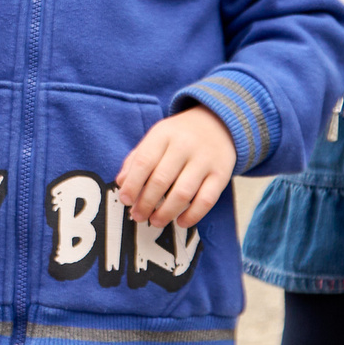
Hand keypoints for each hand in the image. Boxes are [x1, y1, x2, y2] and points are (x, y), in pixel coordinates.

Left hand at [115, 107, 237, 229]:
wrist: (218, 123)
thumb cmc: (180, 136)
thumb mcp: (156, 138)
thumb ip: (137, 158)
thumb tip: (121, 183)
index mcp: (164, 134)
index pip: (144, 161)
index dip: (132, 184)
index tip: (125, 200)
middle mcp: (185, 145)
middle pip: (161, 180)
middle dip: (146, 203)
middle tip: (138, 215)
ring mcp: (205, 160)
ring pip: (183, 193)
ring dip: (166, 212)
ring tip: (155, 221)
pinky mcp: (221, 174)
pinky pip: (206, 200)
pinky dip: (192, 215)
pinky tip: (181, 221)